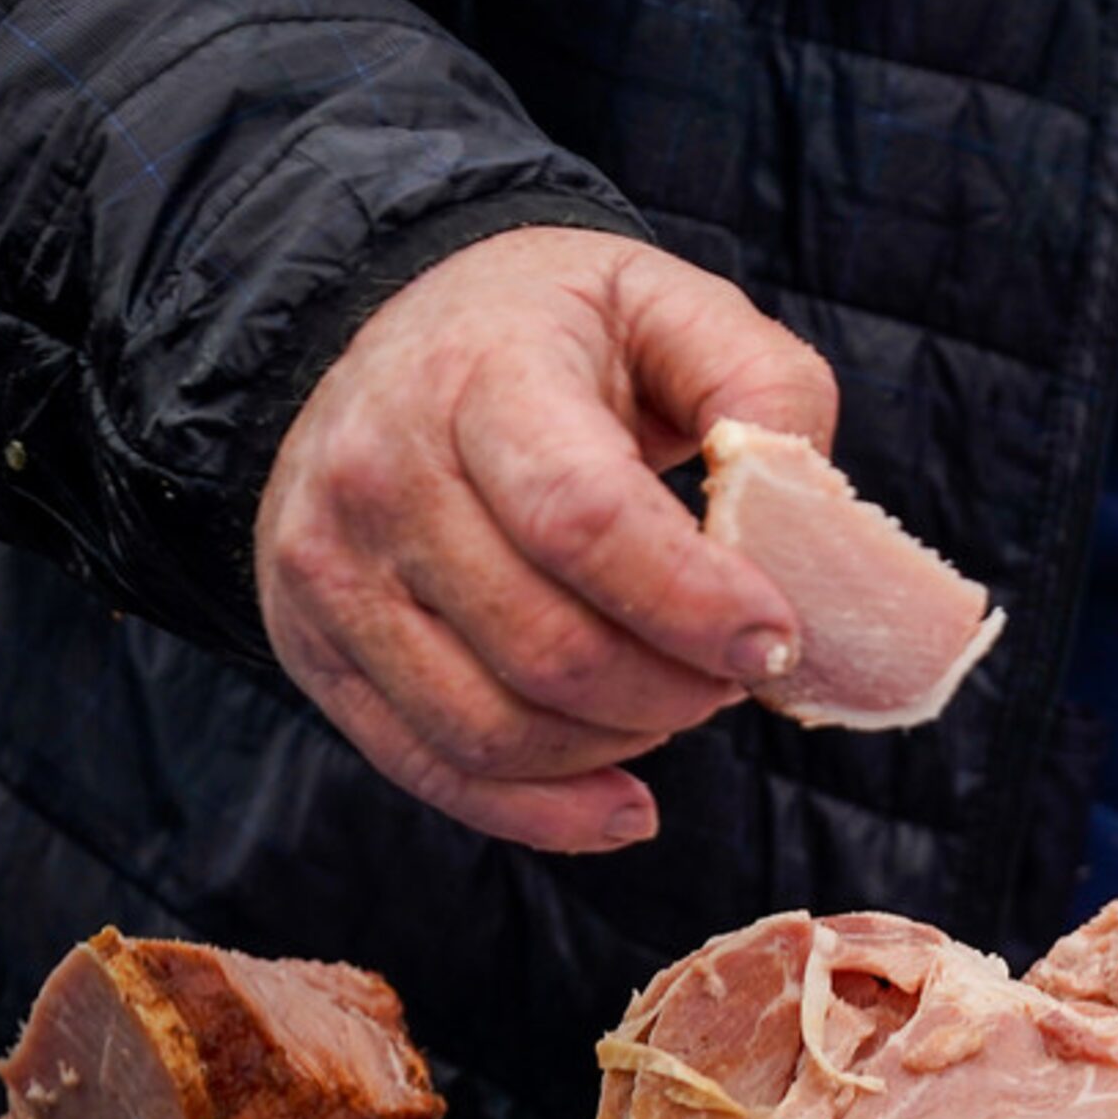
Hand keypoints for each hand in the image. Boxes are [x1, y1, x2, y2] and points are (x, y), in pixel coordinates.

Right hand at [255, 226, 837, 850]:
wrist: (396, 330)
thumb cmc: (561, 332)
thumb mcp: (670, 305)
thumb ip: (761, 387)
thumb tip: (803, 512)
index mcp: (481, 378)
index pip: (582, 519)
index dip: (693, 602)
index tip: (777, 639)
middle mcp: (379, 475)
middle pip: (545, 645)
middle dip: (677, 689)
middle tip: (741, 671)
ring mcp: (330, 571)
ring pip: (493, 728)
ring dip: (621, 743)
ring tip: (683, 700)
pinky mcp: (314, 646)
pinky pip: (433, 770)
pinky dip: (544, 813)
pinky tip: (625, 803)